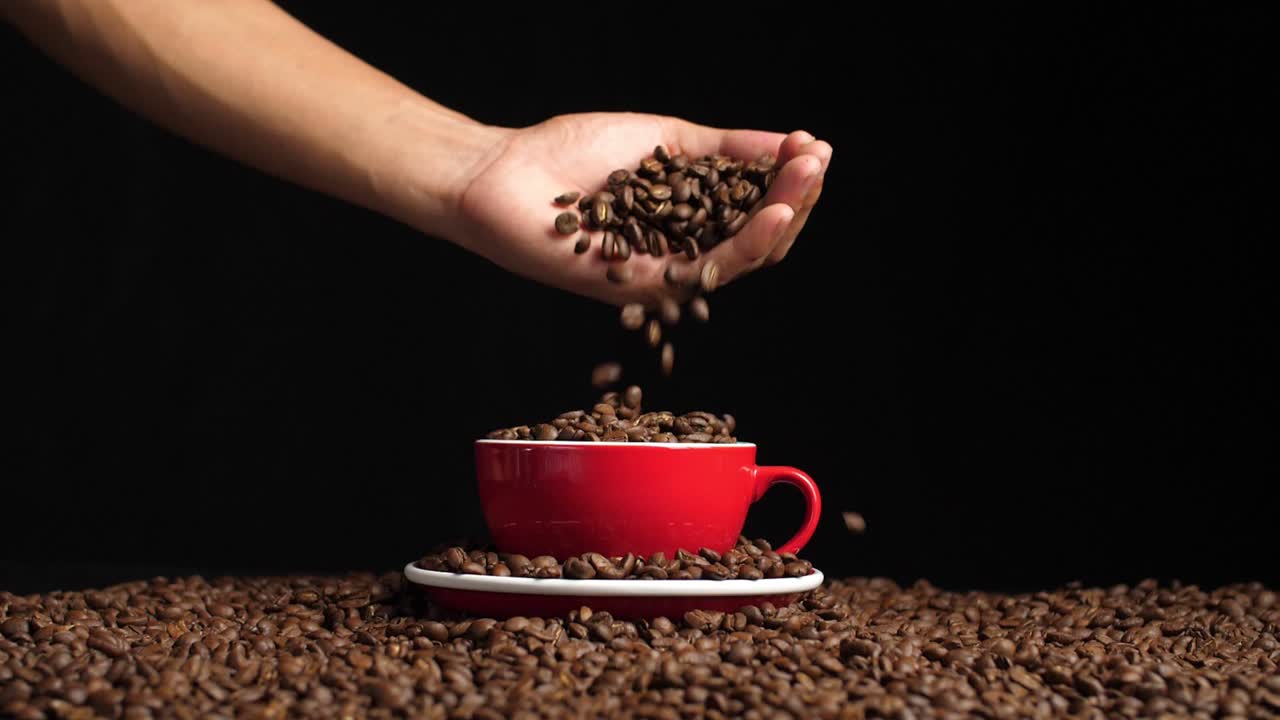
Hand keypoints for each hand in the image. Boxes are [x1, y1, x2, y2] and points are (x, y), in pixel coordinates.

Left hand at [449, 112, 832, 306]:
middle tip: (817, 162)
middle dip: (797, 199)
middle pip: (759, 239)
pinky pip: (709, 271)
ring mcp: (665, 272)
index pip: (754, 208)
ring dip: (784, 218)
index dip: (789, 182)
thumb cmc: (569, 154)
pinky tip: (773, 211)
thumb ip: (724, 148)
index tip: (812, 147)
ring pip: (744, 259)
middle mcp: (683, 249)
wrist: (503, 173)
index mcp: (689, 217)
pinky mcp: (646, 287)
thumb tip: (791, 142)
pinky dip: (747, 242)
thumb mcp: (665, 139)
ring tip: (807, 180)